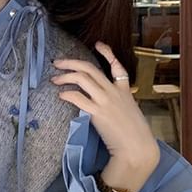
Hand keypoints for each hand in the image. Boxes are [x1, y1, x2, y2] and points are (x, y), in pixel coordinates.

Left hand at [51, 41, 160, 173]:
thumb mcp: (129, 113)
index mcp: (124, 90)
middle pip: (90, 68)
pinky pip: (78, 97)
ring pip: (82, 78)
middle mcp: (114, 91)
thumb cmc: (133, 135)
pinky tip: (61, 95)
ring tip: (54, 79)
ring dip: (65, 76)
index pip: (117, 66)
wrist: (136, 147)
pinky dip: (67, 93)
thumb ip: (118, 105)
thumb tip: (104, 105)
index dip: (107, 53)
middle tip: (57, 63)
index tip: (97, 44)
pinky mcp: (97, 112)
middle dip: (71, 62)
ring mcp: (106, 100)